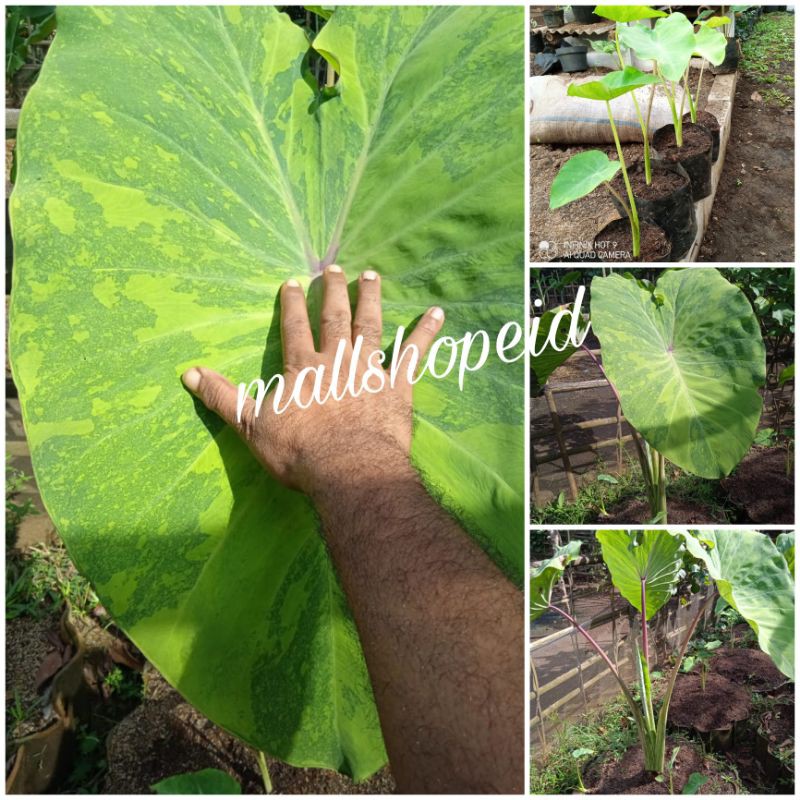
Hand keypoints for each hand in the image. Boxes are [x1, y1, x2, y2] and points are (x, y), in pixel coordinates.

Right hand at [180, 265, 444, 495]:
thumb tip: (187, 372)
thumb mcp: (251, 427)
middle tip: (336, 267)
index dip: (293, 304)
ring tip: (372, 276)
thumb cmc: (298, 453)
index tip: (293, 281)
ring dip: (371, 300)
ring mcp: (369, 370)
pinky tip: (437, 313)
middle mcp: (336, 360)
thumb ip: (223, 397)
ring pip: (370, 326)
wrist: (347, 469)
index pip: (295, 328)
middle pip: (334, 318)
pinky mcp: (397, 386)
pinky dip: (425, 333)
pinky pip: (414, 354)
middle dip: (333, 291)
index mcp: (302, 369)